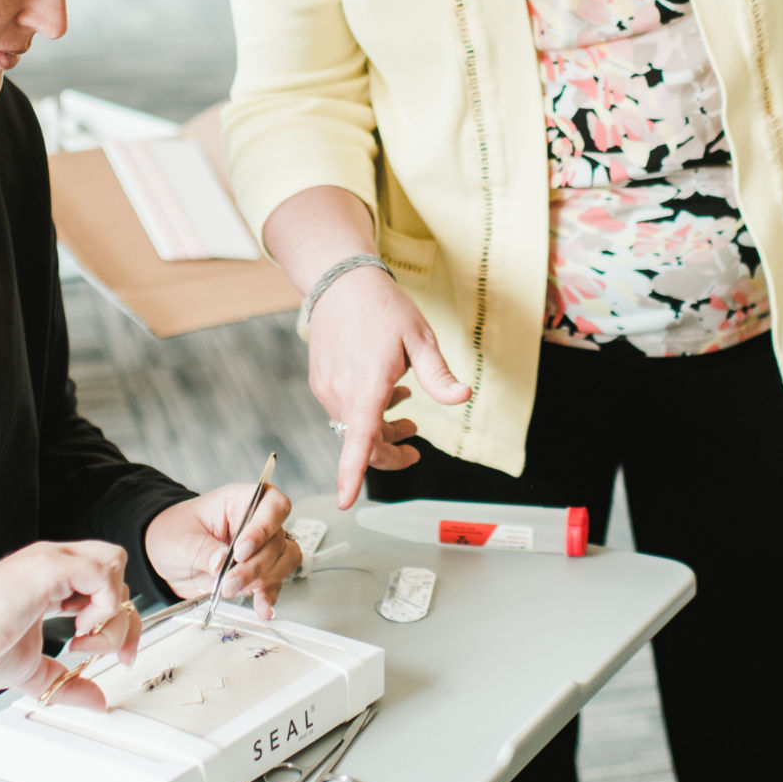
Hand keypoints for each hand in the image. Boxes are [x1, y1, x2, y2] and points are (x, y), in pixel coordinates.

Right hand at [0, 540, 133, 702]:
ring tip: (83, 637)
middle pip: (118, 571)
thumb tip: (94, 700)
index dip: (120, 621)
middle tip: (112, 652)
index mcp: (51, 583)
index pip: (106, 586)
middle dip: (124, 618)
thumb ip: (67, 682)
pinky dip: (102, 606)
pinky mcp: (51, 565)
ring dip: (110, 611)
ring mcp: (54, 561)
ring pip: (115, 566)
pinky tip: (77, 628)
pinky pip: (103, 572)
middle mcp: (56, 565)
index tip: (121, 656)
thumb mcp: (34, 671)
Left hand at [146, 484, 300, 619]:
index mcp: (239, 502)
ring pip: (284, 561)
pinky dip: (269, 597)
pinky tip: (261, 607)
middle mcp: (256, 522)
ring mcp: (260, 548)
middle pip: (277, 540)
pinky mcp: (257, 573)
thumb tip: (222, 562)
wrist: (166, 556)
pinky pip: (274, 583)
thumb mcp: (181, 538)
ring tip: (231, 589)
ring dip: (262, 580)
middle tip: (228, 580)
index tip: (241, 551)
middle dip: (255, 565)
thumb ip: (203, 550)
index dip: (264, 527)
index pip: (272, 505)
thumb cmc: (174, 532)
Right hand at [307, 267, 470, 508]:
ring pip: (353, 429)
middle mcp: (341, 392)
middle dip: (390, 453)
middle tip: (415, 450)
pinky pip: (344, 411)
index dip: (352, 473)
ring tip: (406, 412)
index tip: (346, 500)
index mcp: (367, 385)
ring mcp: (326, 388)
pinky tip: (385, 394)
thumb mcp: (420, 338)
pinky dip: (365, 414)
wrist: (341, 281)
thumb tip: (462, 397)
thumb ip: (438, 375)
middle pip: (364, 443)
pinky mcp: (320, 382)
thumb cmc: (383, 307)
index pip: (359, 439)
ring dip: (380, 430)